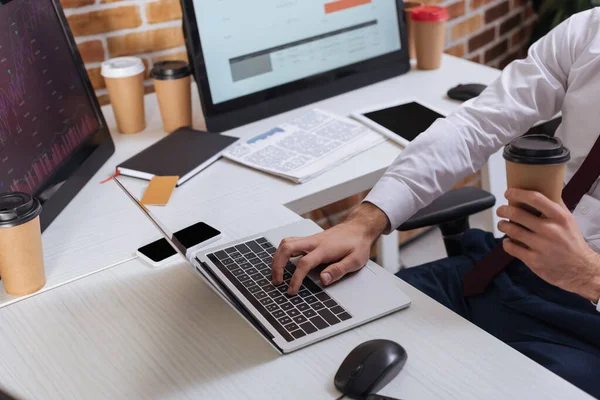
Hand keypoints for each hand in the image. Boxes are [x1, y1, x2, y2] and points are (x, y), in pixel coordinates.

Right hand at [271, 203, 388, 294]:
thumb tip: (323, 280)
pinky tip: (283, 262)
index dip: (296, 279)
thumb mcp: (355, 260)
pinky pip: (290, 242)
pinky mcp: (309, 240)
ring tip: (277, 274)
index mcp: (324, 249)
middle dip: (278, 266)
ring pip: (286, 243)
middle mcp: (314, 242)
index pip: (304, 263)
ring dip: (277, 258)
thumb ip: (338, 270)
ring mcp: (310, 239)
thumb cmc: (357, 244)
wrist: (359, 228)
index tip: (292, 290)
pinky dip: (282, 252)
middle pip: (287, 248)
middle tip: (278, 281)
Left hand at [497, 189, 599, 301]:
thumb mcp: (569, 220)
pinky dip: (506, 243)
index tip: (509, 193)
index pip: (535, 199)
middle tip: (500, 210)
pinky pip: (511, 248)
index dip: (518, 193)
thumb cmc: (572, 242)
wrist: (582, 270)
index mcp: (559, 217)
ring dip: (502, 225)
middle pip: (517, 214)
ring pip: (511, 230)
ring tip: (502, 225)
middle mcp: (550, 230)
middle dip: (503, 210)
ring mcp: (541, 246)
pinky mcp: (533, 260)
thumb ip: (556, 205)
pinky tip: (508, 241)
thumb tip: (544, 189)